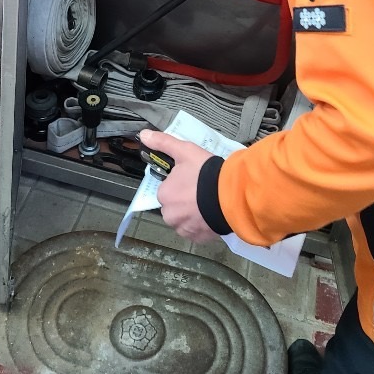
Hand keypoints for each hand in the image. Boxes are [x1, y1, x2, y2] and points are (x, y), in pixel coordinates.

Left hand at [139, 129, 220, 243]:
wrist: (231, 195)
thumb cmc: (205, 172)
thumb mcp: (184, 151)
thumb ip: (163, 142)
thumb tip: (143, 134)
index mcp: (164, 195)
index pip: (167, 190)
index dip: (180, 183)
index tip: (193, 178)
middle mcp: (169, 216)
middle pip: (174, 206)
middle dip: (184, 200)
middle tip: (202, 189)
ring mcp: (184, 229)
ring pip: (184, 219)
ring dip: (192, 213)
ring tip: (209, 202)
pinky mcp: (198, 239)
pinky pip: (196, 231)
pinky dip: (201, 224)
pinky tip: (211, 213)